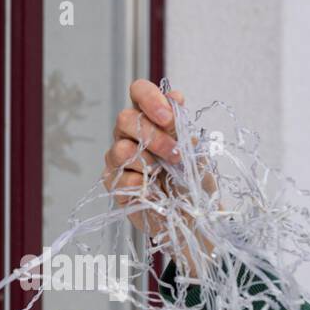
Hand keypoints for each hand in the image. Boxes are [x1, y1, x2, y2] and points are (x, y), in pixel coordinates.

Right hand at [102, 80, 218, 273]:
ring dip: (148, 162)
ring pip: (119, 148)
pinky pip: (119, 178)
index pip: (139, 92)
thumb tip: (175, 95)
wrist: (195, 217)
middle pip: (125, 118)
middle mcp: (130, 135)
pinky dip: (141, 184)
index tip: (168, 119)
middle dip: (153, 136)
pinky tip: (155, 191)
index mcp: (150, 119)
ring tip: (164, 174)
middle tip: (176, 155)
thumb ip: (181, 126)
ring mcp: (119, 159)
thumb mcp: (194, 152)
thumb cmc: (194, 181)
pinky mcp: (114, 184)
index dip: (149, 99)